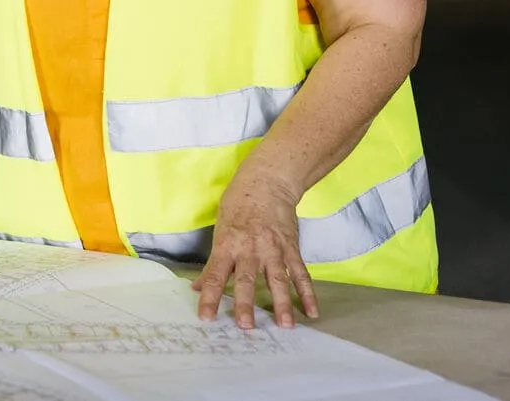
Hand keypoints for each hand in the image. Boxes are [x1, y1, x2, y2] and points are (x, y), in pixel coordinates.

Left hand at [193, 170, 318, 328]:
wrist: (267, 183)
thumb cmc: (237, 206)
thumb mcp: (219, 230)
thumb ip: (212, 263)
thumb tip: (197, 287)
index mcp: (227, 244)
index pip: (215, 274)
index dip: (210, 296)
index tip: (206, 316)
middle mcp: (250, 249)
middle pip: (247, 279)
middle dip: (245, 303)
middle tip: (245, 325)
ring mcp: (273, 249)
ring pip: (277, 280)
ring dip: (281, 303)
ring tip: (285, 325)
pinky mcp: (291, 248)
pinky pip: (300, 274)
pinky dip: (307, 293)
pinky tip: (312, 311)